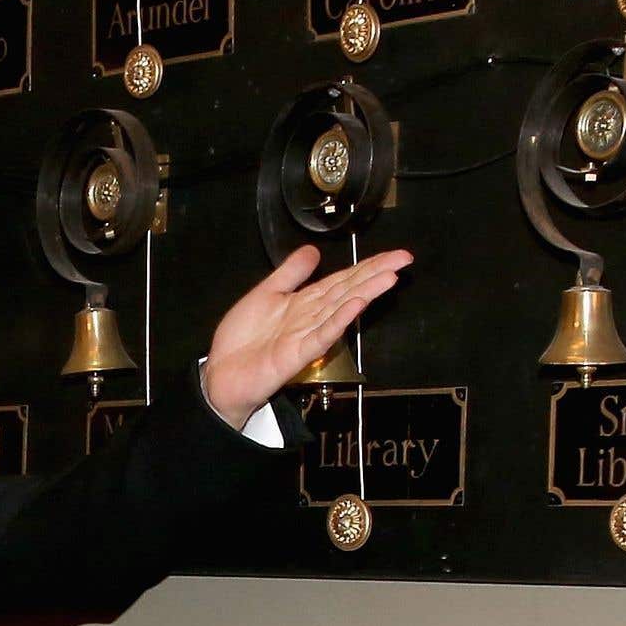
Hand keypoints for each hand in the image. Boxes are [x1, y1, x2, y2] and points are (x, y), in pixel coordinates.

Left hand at [199, 244, 414, 427]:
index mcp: (305, 302)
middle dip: (375, 274)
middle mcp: (311, 317)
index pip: (342, 279)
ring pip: (341, 309)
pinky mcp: (297, 355)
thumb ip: (290, 273)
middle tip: (403, 259)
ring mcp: (306, 336)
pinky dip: (339, 320)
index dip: (367, 265)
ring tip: (389, 277)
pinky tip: (356, 305)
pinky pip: (321, 335)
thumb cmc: (243, 340)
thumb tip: (313, 250)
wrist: (222, 374)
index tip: (394, 255)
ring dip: (365, 292)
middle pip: (348, 290)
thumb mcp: (266, 294)